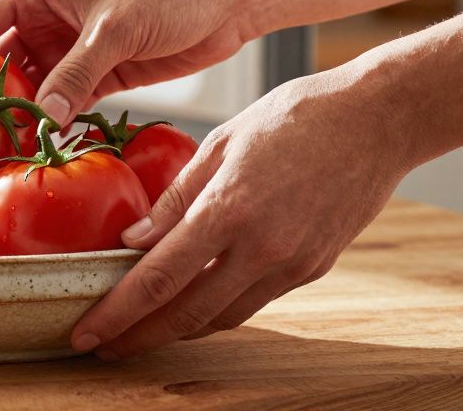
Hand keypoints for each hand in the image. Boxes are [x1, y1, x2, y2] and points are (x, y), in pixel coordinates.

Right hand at [0, 0, 254, 123]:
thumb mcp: (115, 28)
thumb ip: (77, 73)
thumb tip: (43, 118)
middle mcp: (44, 23)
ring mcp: (69, 53)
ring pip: (26, 91)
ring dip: (14, 119)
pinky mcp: (96, 78)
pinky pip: (60, 107)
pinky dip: (49, 127)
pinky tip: (38, 152)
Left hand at [68, 71, 410, 358]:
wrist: (377, 120)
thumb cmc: (294, 117)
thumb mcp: (221, 143)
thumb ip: (174, 197)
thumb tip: (132, 240)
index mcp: (228, 210)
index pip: (158, 278)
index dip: (117, 313)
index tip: (85, 333)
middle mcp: (261, 248)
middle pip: (186, 314)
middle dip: (137, 337)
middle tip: (100, 345)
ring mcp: (292, 264)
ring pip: (221, 317)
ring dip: (175, 331)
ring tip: (137, 331)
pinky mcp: (314, 268)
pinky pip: (253, 301)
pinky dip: (215, 310)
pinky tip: (190, 304)